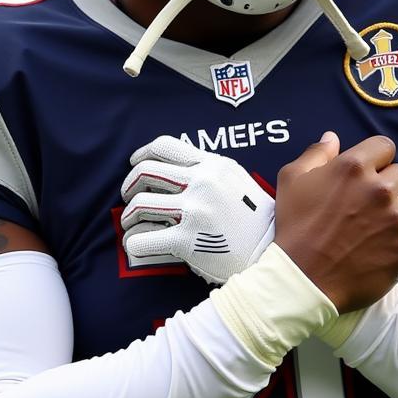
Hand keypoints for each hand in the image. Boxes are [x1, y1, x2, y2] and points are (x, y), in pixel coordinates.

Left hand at [120, 136, 275, 283]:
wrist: (269, 251)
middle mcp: (202, 183)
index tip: (135, 163)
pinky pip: (143, 239)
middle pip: (145, 171)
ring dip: (128, 216)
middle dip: (129, 185)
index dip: (142, 154)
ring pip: (140, 205)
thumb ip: (206, 170)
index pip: (164, 146)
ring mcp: (194, 211)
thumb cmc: (251, 217)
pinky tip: (136, 245)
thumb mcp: (234, 180)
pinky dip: (133, 242)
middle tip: (129, 197)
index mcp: (212, 165)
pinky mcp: (187, 240)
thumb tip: (171, 167)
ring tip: (131, 223)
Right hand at [275, 132, 397, 312]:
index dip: (376, 159)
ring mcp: (396, 221)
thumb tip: (333, 138)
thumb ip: (315, 154)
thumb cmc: (294, 228)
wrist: (302, 280)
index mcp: (353, 167)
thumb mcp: (291, 181)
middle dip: (389, 184)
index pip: (385, 147)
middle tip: (369, 203)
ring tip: (379, 225)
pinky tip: (388, 243)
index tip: (367, 174)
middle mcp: (380, 190)